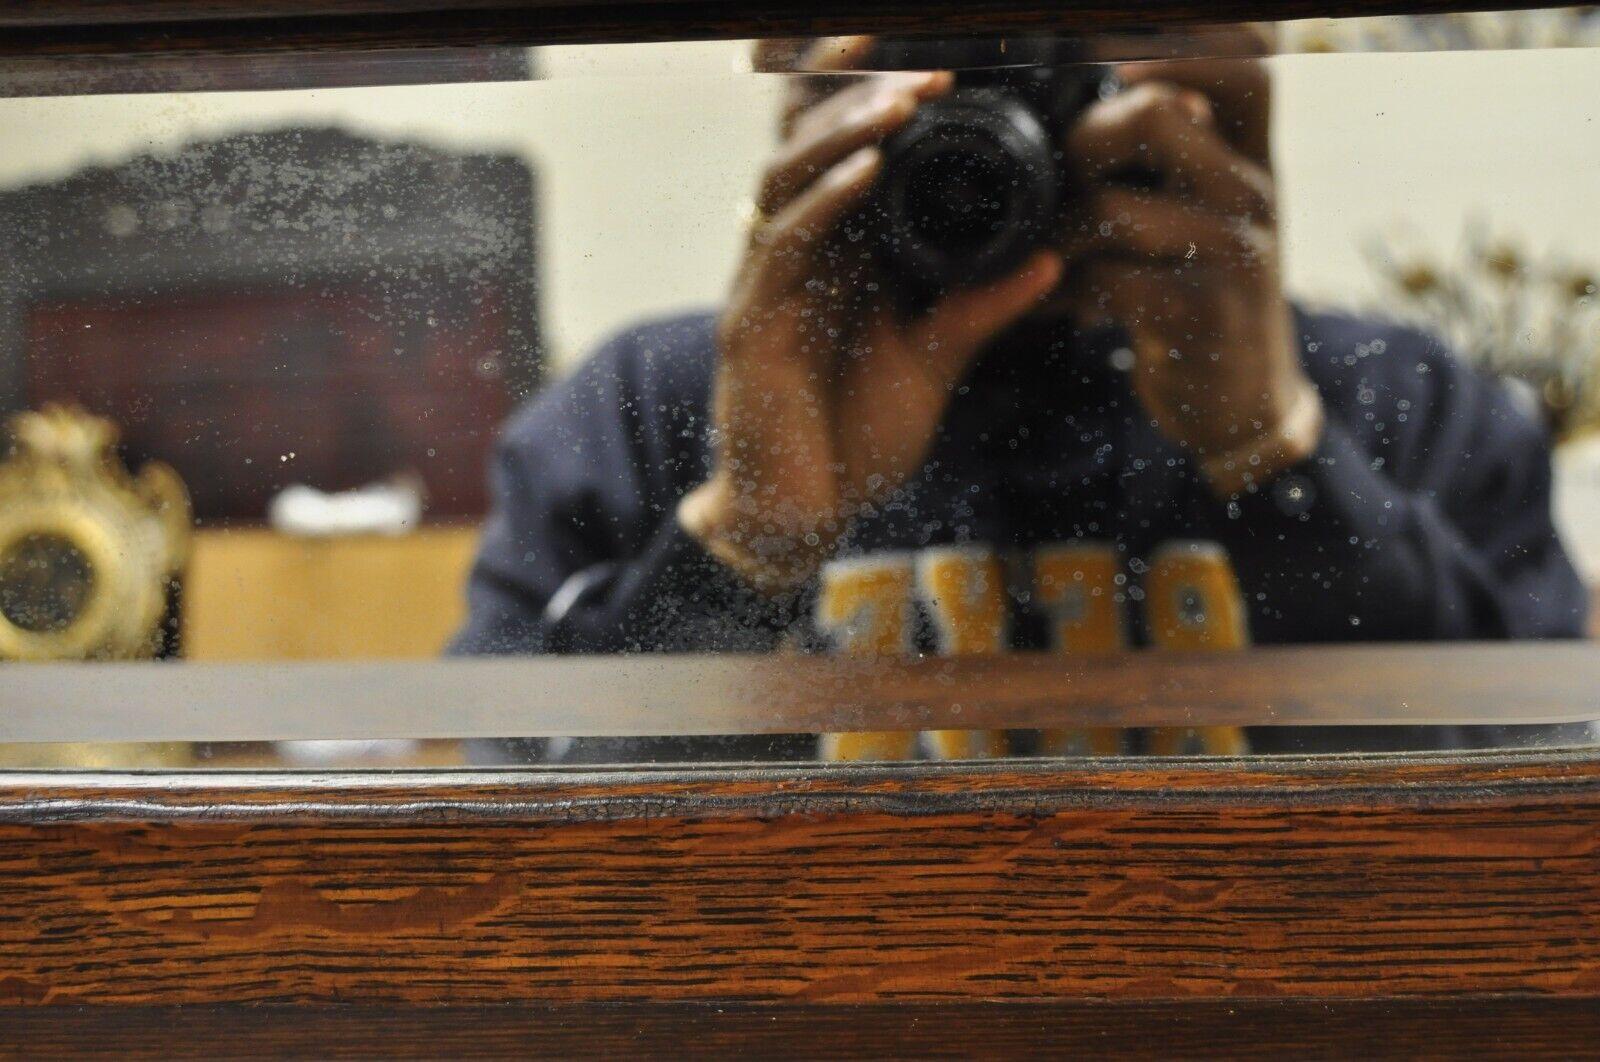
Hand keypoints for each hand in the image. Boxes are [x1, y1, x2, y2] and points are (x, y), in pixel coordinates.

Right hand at [681, 37, 1062, 590]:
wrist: (799, 518)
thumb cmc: (853, 439)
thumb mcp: (934, 362)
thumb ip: (982, 309)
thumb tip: (1053, 261)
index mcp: (833, 254)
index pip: (844, 154)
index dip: (875, 100)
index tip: (942, 64)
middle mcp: (793, 254)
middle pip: (807, 146)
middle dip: (860, 95)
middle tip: (927, 67)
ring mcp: (766, 285)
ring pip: (790, 179)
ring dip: (847, 133)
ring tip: (902, 102)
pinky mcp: (751, 326)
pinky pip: (786, 246)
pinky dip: (825, 201)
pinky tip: (867, 170)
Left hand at [1067, 52, 1323, 494]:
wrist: (1243, 400)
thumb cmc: (1200, 288)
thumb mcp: (1197, 208)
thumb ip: (1162, 152)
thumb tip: (1071, 100)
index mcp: (1251, 150)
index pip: (1246, 55)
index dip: (1181, 36)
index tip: (1112, 55)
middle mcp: (1254, 189)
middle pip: (1159, 115)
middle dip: (1081, 140)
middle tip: (1055, 184)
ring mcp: (1235, 253)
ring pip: (1114, 207)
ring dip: (1055, 230)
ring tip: (1041, 254)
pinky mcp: (1202, 316)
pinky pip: (1106, 283)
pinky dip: (1060, 293)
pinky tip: (1051, 306)